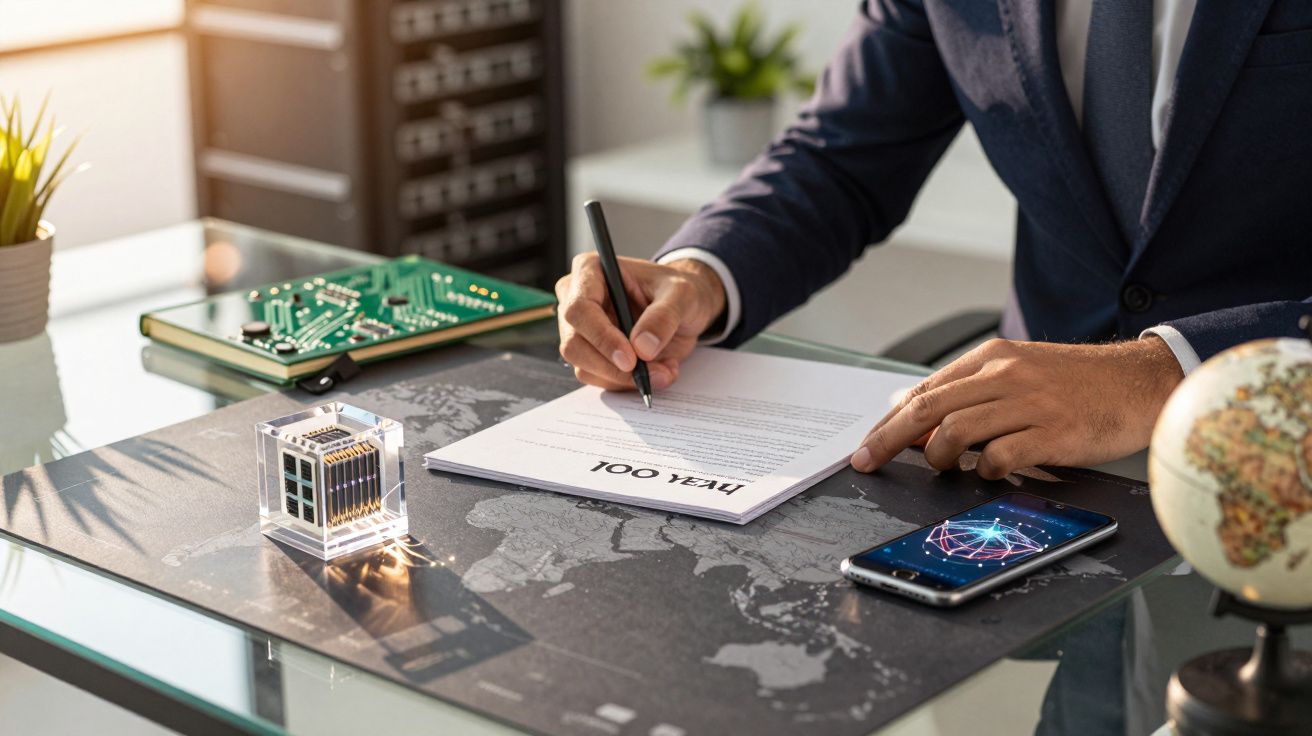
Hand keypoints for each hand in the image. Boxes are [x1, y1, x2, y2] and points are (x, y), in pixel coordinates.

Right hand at [555, 254, 725, 390]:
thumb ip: (664, 316)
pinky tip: (656, 370)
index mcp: (591, 271)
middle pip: (574, 344)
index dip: (601, 337)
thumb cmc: (677, 291)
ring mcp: (581, 331)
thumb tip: (642, 347)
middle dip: (612, 367)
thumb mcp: (682, 295)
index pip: (579, 308)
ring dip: (626, 378)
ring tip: (664, 369)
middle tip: (650, 373)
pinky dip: (629, 383)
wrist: (684, 309)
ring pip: (585, 367)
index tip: (630, 358)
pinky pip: (600, 379)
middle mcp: (577, 300)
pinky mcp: (591, 355)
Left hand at [850, 337, 1183, 478]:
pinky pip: (1000, 456)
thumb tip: (908, 407)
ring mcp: (1029, 404)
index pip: (925, 390)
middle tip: (868, 461)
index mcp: (992, 359)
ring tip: (942, 468)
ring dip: (938, 457)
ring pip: (957, 432)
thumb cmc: (1076, 382)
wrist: (1140, 382)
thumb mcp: (1016, 370)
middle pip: (929, 410)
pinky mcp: (1053, 433)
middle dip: (889, 440)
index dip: (889, 422)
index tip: (867, 444)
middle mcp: (1006, 377)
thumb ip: (965, 388)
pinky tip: (987, 473)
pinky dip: (984, 470)